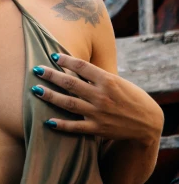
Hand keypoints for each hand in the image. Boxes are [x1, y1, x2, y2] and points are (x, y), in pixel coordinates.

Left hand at [31, 53, 163, 142]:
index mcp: (108, 80)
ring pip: (69, 103)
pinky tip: (47, 121)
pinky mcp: (97, 129)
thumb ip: (98, 76)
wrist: (148, 123)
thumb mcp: (118, 81)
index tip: (52, 55)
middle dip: (51, 76)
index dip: (66, 60)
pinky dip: (61, 124)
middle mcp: (101, 96)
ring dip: (50, 96)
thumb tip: (74, 66)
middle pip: (70, 83)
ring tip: (35, 90)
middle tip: (36, 69)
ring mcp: (98, 113)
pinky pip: (75, 127)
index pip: (82, 66)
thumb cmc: (132, 97)